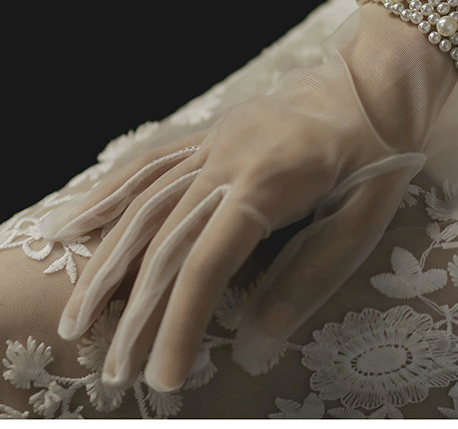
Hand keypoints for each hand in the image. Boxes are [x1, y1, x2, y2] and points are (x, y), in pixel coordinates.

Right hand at [39, 4, 455, 391]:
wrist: (374, 83)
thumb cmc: (377, 155)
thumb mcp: (364, 218)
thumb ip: (310, 276)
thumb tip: (256, 343)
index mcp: (267, 183)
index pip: (206, 265)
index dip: (179, 325)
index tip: (163, 379)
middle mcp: (228, 159)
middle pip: (165, 241)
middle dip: (135, 311)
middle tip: (112, 371)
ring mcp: (214, 141)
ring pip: (144, 203)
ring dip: (107, 262)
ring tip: (77, 317)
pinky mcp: (212, 132)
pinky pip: (150, 161)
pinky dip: (110, 192)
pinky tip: (77, 221)